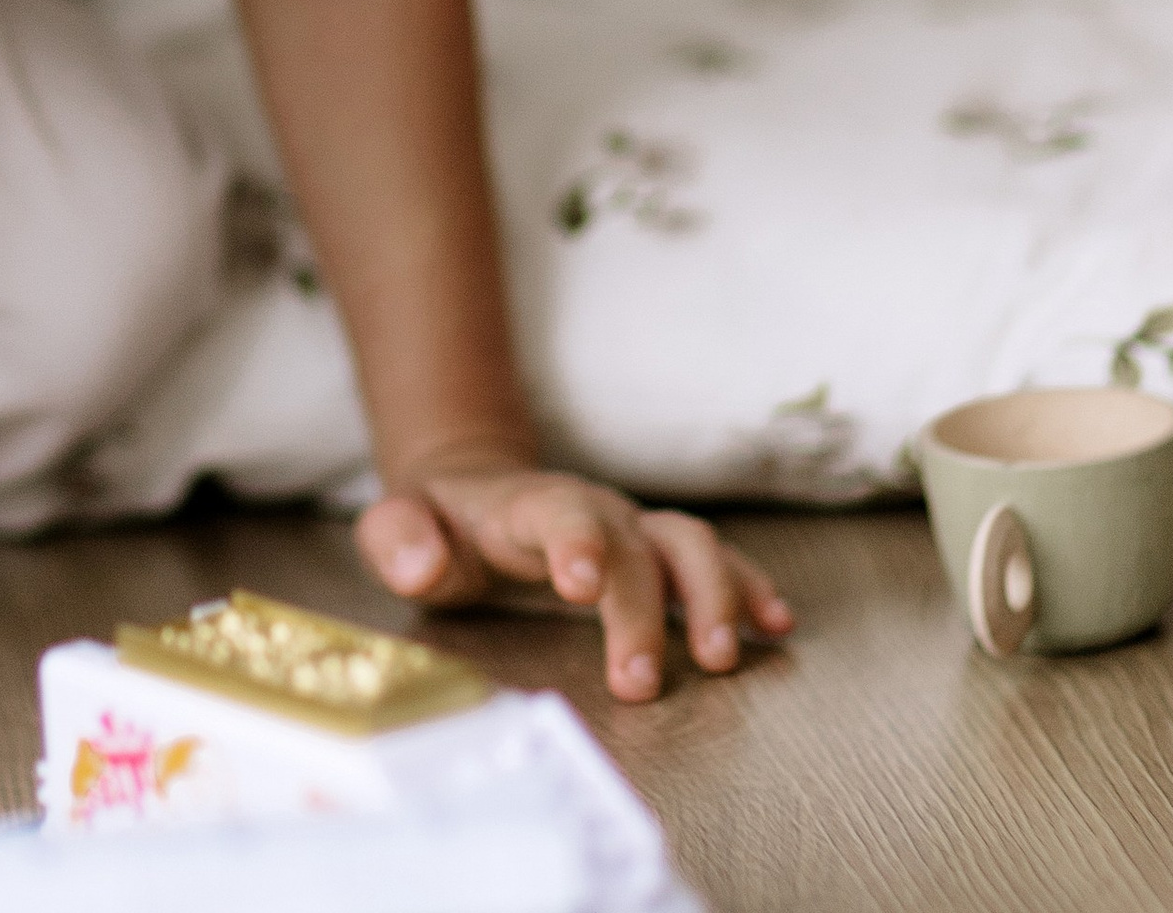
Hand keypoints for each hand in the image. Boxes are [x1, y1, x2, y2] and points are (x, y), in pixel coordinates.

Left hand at [356, 454, 793, 701]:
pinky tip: (774, 625)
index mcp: (526, 506)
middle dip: (643, 610)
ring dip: (712, 596)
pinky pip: (715, 561)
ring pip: (689, 543)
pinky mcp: (657, 555)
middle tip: (637, 682)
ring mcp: (632, 530)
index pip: (558, 511)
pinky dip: (748, 588)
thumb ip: (397, 539)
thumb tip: (423, 561)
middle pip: (635, 545)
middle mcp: (593, 511)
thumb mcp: (397, 526)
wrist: (470, 491)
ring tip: (720, 657)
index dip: (575, 541)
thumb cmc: (437, 524)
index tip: (583, 583)